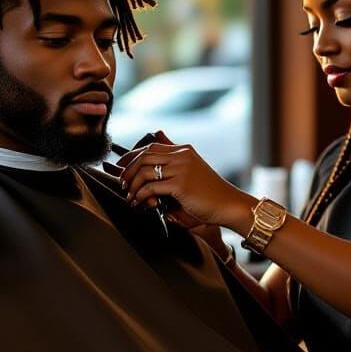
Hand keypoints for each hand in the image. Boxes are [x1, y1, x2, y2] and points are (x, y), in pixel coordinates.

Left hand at [117, 130, 254, 233]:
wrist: (229, 204)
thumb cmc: (210, 194)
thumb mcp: (191, 174)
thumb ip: (173, 168)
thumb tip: (148, 173)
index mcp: (183, 151)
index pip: (151, 147)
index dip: (132, 156)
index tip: (122, 167)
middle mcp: (181, 156)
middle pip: (144, 156)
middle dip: (127, 169)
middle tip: (122, 183)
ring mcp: (181, 169)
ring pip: (144, 171)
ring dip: (132, 184)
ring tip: (129, 195)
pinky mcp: (180, 184)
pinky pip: (151, 187)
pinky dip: (141, 195)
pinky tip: (139, 202)